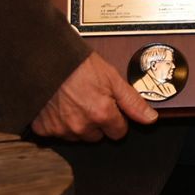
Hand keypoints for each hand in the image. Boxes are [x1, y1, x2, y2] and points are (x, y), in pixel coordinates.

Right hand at [30, 53, 158, 141]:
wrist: (45, 58)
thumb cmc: (78, 64)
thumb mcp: (113, 78)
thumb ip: (133, 102)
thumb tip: (150, 119)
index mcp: (101, 114)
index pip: (119, 132)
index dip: (117, 119)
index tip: (110, 107)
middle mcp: (81, 126)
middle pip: (98, 136)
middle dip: (97, 122)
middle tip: (89, 100)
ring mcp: (61, 129)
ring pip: (77, 136)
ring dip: (78, 124)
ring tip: (73, 101)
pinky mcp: (43, 129)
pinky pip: (56, 133)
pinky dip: (58, 122)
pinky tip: (58, 106)